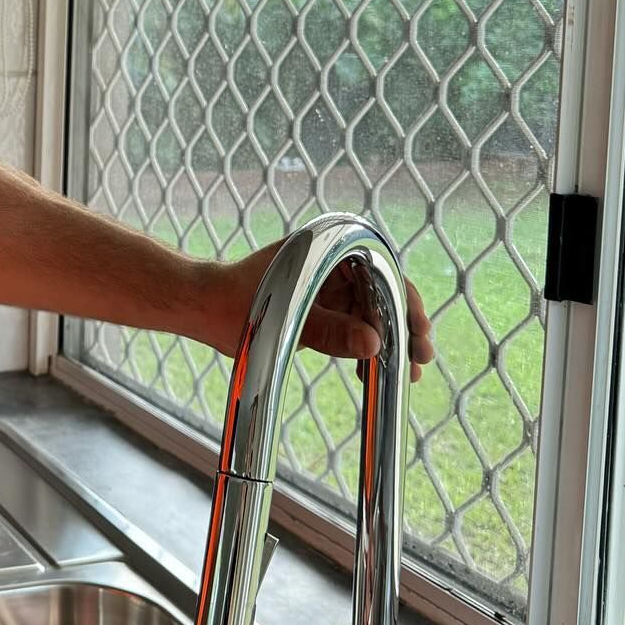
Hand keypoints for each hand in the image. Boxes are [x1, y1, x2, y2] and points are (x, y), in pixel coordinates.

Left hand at [203, 243, 434, 384]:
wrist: (202, 307)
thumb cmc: (234, 300)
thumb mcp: (285, 317)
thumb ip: (329, 331)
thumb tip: (374, 345)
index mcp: (329, 248)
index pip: (382, 271)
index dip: (405, 301)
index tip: (418, 330)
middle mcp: (334, 265)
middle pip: (383, 294)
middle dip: (404, 327)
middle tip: (421, 359)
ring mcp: (329, 289)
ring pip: (373, 315)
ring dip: (391, 343)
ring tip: (409, 377)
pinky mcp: (322, 312)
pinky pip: (354, 330)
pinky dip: (366, 351)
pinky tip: (375, 376)